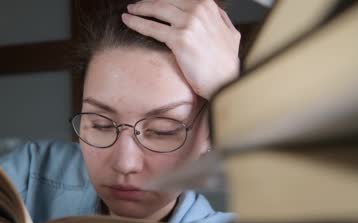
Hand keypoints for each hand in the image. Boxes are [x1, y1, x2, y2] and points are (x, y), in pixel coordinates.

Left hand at [122, 0, 239, 98]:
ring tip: (129, 11)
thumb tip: (210, 10)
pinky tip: (127, 21)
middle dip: (147, 2)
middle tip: (135, 6)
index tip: (150, 1)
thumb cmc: (226, 62)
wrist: (225, 80)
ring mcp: (189, 23)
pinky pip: (152, 27)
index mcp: (208, 5)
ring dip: (139, 9)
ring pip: (157, 10)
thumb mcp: (229, 31)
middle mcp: (198, 10)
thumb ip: (218, 17)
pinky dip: (137, 22)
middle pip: (165, 1)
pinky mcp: (179, 39)